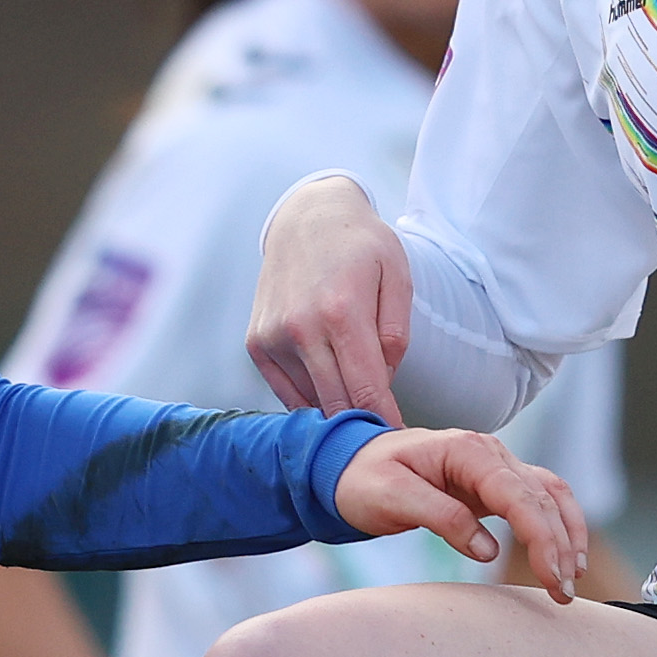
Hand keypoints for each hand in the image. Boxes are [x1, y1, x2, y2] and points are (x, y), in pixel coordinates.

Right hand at [247, 173, 412, 420]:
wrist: (306, 217)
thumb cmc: (360, 245)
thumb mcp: (397, 274)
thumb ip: (396, 332)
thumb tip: (384, 379)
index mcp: (342, 313)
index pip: (366, 390)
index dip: (385, 420)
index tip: (399, 438)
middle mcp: (301, 329)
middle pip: (337, 404)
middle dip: (363, 423)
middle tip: (384, 432)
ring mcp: (273, 338)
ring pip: (312, 401)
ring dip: (336, 407)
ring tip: (356, 397)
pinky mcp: (256, 344)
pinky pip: (287, 393)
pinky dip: (310, 397)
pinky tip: (329, 383)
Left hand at [337, 427, 593, 601]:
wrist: (348, 466)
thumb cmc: (365, 479)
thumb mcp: (393, 498)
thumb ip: (441, 518)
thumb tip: (487, 549)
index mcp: (467, 450)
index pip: (518, 493)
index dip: (540, 535)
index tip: (551, 574)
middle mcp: (490, 453)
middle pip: (542, 497)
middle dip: (559, 545)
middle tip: (563, 593)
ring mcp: (496, 467)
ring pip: (550, 496)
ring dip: (567, 536)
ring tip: (570, 579)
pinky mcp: (495, 485)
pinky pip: (539, 501)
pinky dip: (558, 526)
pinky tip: (564, 556)